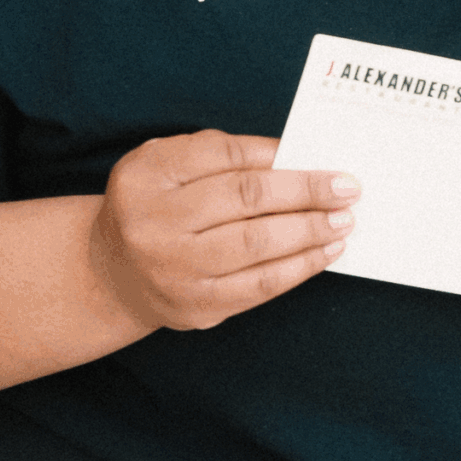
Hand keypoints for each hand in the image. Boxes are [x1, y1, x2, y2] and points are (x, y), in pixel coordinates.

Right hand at [86, 131, 355, 332]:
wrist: (111, 273)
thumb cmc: (155, 205)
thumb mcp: (168, 165)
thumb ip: (220, 155)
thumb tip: (295, 157)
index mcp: (146, 175)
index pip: (222, 154)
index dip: (275, 154)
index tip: (319, 155)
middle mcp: (154, 222)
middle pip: (245, 199)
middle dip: (305, 192)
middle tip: (348, 188)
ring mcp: (174, 269)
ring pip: (257, 245)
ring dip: (311, 231)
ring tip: (344, 220)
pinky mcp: (196, 306)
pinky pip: (260, 285)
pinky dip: (300, 267)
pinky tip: (326, 251)